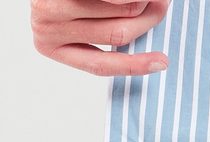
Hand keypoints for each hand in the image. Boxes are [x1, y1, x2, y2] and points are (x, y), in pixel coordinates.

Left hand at [31, 0, 169, 75]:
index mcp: (53, 48)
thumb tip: (153, 53)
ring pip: (117, 9)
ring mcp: (49, 6)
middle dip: (145, 19)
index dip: (135, 66)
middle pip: (116, 33)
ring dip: (139, 2)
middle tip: (161, 7)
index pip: (101, 65)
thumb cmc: (66, 2)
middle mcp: (47, 28)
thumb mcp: (77, 24)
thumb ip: (105, 33)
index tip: (162, 62)